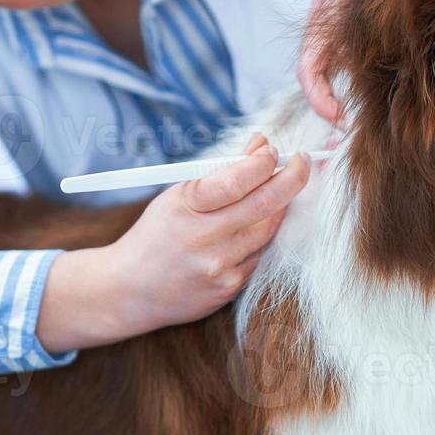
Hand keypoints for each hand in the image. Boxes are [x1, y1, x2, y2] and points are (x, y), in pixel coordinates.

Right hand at [38, 133, 309, 351]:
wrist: (130, 289)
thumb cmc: (157, 234)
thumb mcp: (179, 195)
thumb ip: (222, 172)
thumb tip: (262, 144)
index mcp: (185, 207)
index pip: (235, 181)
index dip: (262, 163)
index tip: (274, 150)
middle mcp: (202, 238)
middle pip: (263, 205)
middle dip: (292, 179)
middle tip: (304, 162)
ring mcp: (217, 266)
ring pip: (268, 230)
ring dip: (282, 206)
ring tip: (284, 189)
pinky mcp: (228, 287)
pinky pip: (259, 254)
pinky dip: (265, 235)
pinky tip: (263, 223)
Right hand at [299, 0, 422, 125]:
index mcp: (327, 10)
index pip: (311, 64)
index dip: (318, 94)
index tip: (337, 117)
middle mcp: (340, 26)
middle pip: (334, 80)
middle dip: (344, 109)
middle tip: (371, 131)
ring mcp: (361, 28)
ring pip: (359, 74)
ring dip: (371, 97)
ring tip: (395, 119)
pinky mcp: (386, 26)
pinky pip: (385, 61)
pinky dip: (394, 79)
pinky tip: (417, 91)